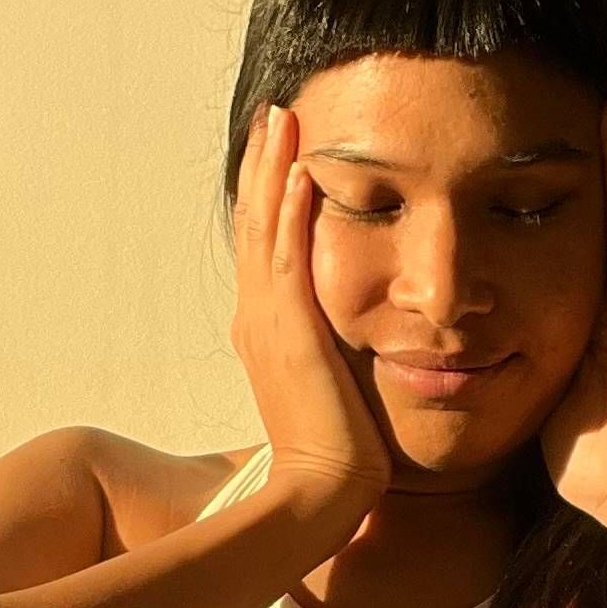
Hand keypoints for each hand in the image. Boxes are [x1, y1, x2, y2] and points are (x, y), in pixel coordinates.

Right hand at [229, 103, 393, 525]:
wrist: (323, 494)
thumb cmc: (339, 456)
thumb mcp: (333, 389)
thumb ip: (334, 356)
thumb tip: (352, 341)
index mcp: (265, 330)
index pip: (264, 247)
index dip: (268, 196)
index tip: (281, 151)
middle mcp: (257, 318)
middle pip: (254, 223)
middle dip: (263, 166)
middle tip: (273, 113)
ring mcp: (267, 322)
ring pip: (265, 227)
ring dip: (273, 169)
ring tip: (283, 120)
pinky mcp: (290, 332)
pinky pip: (288, 256)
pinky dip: (293, 210)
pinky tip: (304, 171)